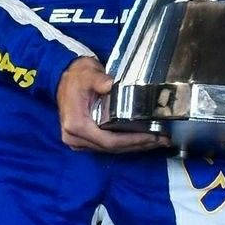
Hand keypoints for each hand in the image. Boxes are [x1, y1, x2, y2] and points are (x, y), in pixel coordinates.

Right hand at [55, 56, 170, 152]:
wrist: (63, 76)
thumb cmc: (77, 75)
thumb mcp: (89, 74)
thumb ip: (101, 81)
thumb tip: (113, 85)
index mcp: (76, 125)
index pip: (108, 141)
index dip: (131, 141)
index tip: (151, 137)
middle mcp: (75, 138)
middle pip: (111, 148)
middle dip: (137, 145)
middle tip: (161, 140)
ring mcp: (78, 141)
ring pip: (109, 149)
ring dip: (133, 145)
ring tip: (156, 140)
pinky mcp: (83, 139)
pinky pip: (106, 144)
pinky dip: (124, 142)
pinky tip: (140, 138)